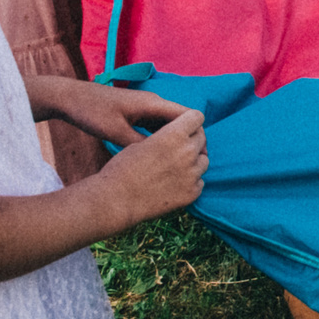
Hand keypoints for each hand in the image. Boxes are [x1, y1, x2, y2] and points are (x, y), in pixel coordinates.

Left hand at [40, 79, 194, 147]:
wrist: (71, 98)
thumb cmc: (92, 112)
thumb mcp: (115, 132)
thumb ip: (139, 144)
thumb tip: (159, 159)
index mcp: (153, 104)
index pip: (190, 115)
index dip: (198, 134)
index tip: (197, 155)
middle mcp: (154, 103)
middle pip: (183, 121)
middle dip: (189, 140)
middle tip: (188, 163)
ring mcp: (146, 108)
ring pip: (170, 125)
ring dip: (176, 140)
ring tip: (177, 162)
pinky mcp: (137, 113)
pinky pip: (158, 126)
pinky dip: (162, 139)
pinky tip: (159, 155)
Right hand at [98, 109, 206, 225]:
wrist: (114, 200)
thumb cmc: (122, 169)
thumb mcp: (140, 143)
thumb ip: (166, 137)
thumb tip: (179, 137)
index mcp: (173, 135)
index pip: (197, 117)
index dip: (189, 122)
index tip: (183, 128)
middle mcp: (187, 152)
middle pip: (201, 139)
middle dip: (191, 142)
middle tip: (176, 151)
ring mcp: (191, 174)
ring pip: (203, 161)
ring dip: (193, 163)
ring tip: (173, 169)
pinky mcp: (191, 193)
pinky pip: (199, 182)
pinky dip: (190, 183)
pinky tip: (173, 185)